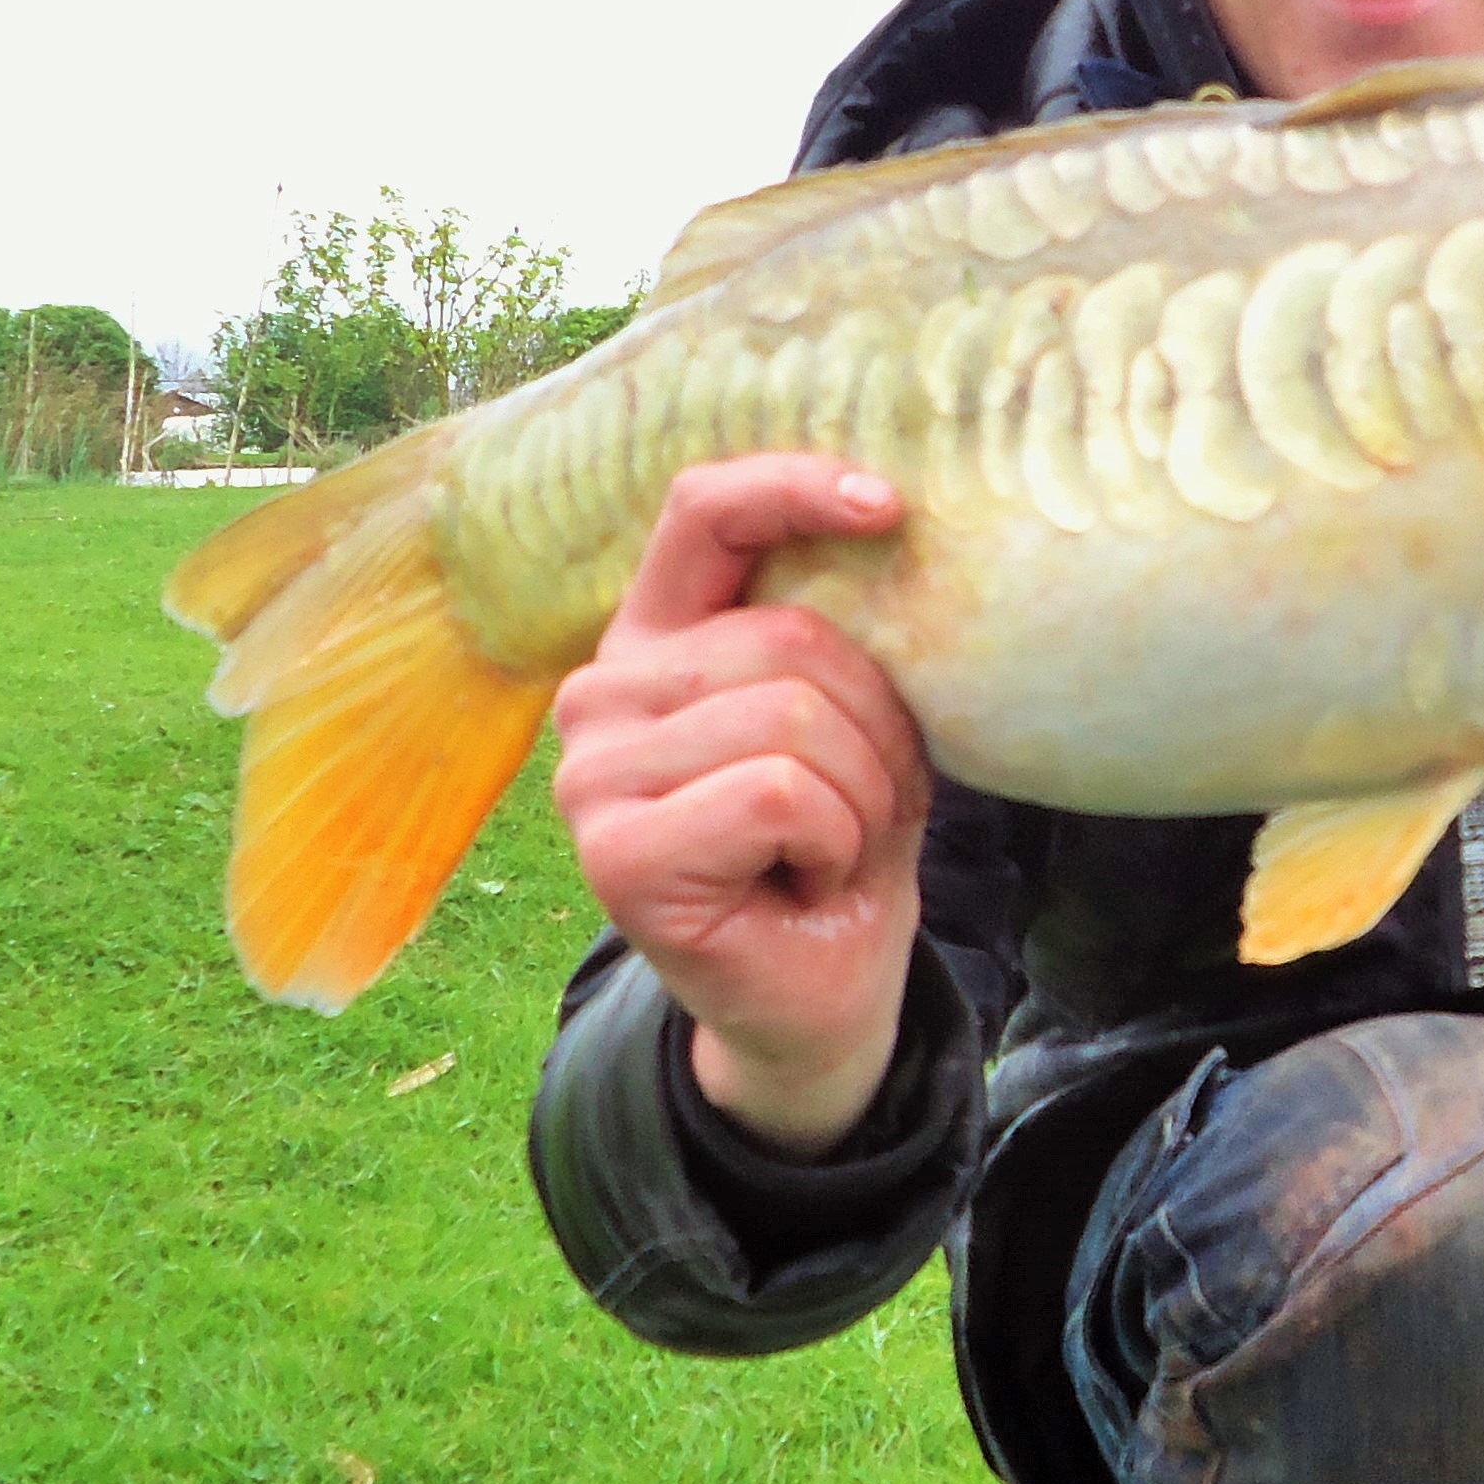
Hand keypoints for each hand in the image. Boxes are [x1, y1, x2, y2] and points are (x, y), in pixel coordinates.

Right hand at [550, 456, 927, 1157]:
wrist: (817, 996)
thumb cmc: (836, 847)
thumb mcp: (854, 723)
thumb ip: (834, 635)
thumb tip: (887, 516)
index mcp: (657, 638)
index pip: (704, 513)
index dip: (792, 488)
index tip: (891, 506)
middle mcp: (603, 691)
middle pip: (788, 639)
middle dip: (875, 731)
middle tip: (860, 808)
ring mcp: (593, 772)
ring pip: (791, 719)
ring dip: (860, 797)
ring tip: (830, 847)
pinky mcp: (617, 850)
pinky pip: (779, 793)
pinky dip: (833, 841)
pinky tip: (804, 881)